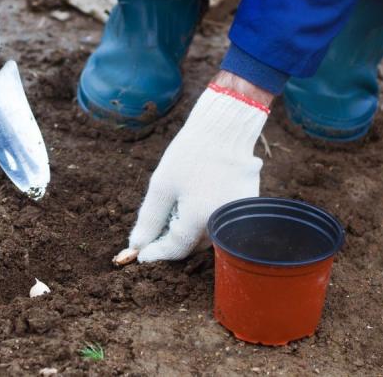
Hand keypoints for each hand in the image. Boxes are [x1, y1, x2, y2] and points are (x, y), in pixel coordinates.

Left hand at [116, 74, 270, 263]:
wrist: (226, 128)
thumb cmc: (190, 154)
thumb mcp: (161, 185)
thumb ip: (149, 219)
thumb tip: (137, 246)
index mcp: (200, 219)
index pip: (175, 249)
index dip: (156, 253)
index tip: (140, 255)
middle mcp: (223, 223)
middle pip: (192, 246)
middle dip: (171, 243)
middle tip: (153, 232)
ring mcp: (237, 216)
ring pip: (208, 236)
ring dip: (188, 233)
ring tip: (173, 213)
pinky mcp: (246, 206)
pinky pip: (220, 222)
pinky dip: (204, 219)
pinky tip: (194, 201)